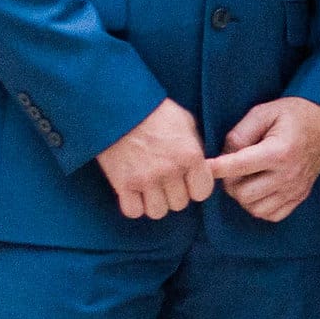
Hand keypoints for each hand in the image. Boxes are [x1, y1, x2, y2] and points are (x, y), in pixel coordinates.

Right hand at [96, 99, 214, 219]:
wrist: (117, 107)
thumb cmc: (155, 112)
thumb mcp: (186, 123)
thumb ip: (195, 148)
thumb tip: (201, 168)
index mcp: (190, 156)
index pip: (202, 192)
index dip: (195, 187)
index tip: (187, 180)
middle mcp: (170, 171)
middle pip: (179, 204)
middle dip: (174, 194)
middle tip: (165, 181)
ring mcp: (145, 179)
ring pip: (158, 211)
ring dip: (154, 202)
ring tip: (149, 188)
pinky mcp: (122, 184)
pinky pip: (133, 211)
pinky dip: (134, 205)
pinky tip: (133, 192)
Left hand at [208, 97, 319, 222]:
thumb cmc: (293, 114)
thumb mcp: (264, 112)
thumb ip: (240, 133)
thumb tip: (223, 155)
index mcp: (278, 152)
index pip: (237, 167)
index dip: (214, 168)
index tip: (204, 166)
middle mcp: (288, 175)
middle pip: (242, 194)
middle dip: (230, 183)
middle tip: (232, 169)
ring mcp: (296, 189)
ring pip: (254, 208)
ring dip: (244, 196)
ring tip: (246, 179)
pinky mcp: (300, 196)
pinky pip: (271, 215)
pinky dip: (259, 207)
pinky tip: (259, 191)